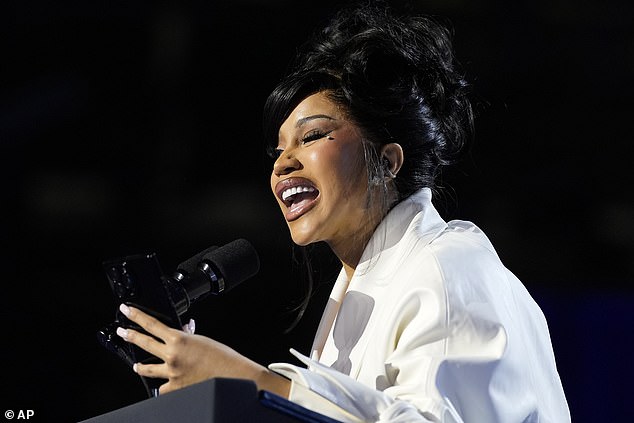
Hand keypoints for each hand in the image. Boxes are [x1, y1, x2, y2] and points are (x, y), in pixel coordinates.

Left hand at [116, 304, 289, 396]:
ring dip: (141, 366)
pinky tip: (164, 385)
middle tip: (122, 332)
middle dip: (130, 336)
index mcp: (179, 339)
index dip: (136, 316)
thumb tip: (182, 331)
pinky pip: (163, 388)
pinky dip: (164, 386)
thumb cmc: (222, 357)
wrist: (232, 375)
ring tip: (136, 365)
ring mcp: (172, 373)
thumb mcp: (203, 340)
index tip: (126, 311)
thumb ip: (188, 336)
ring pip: (148, 368)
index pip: (152, 324)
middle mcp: (172, 355)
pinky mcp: (175, 388)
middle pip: (144, 343)